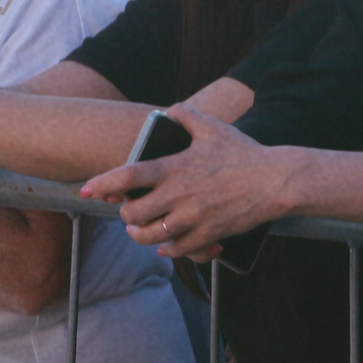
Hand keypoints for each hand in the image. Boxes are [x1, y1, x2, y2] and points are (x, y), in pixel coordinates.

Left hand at [83, 104, 281, 260]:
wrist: (275, 181)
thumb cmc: (244, 153)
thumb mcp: (213, 128)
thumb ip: (187, 116)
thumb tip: (171, 111)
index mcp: (175, 167)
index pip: (128, 176)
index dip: (103, 183)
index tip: (87, 189)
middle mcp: (179, 195)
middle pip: (133, 213)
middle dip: (125, 214)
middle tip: (128, 211)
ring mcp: (193, 218)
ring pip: (150, 236)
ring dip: (140, 235)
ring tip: (139, 230)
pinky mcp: (207, 234)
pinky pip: (177, 250)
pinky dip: (166, 250)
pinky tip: (165, 247)